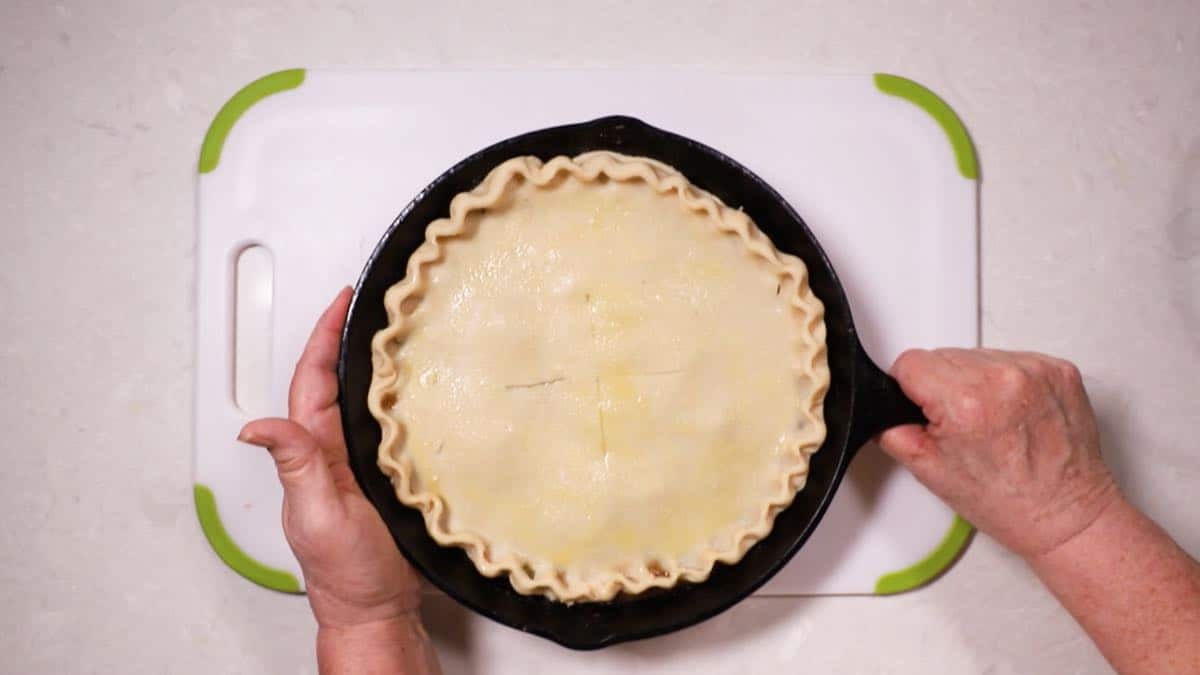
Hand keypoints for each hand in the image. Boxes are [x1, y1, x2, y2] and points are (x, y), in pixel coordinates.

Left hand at [239, 288, 420, 627]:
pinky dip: (404, 399)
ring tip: (401, 329)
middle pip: (339, 381)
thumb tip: (254, 427)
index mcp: (313, 451)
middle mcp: (334, 450)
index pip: (313, 380)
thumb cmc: (345, 572)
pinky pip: (394, 425)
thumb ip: (295, 466)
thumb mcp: (317, 514)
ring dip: (378, 363)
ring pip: (367, 399)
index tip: (341, 301)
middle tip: (375, 301)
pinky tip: (424, 386)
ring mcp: (362, 462)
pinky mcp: (390, 475)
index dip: (324, 338)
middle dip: (350, 337)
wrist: (379, 609)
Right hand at [879, 348, 1119, 558]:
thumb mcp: (929, 472)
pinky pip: (1011, 358)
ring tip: (990, 418)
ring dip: (975, 380)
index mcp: (965, 403)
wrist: (1066, 515)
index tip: (923, 408)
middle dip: (942, 385)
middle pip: (943, 354)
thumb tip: (886, 406)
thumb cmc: (1008, 501)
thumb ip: (894, 430)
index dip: (908, 388)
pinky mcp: (1059, 369)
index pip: (910, 362)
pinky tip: (1012, 412)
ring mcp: (1036, 371)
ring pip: (977, 354)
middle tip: (961, 424)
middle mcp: (1003, 379)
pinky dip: (1006, 380)